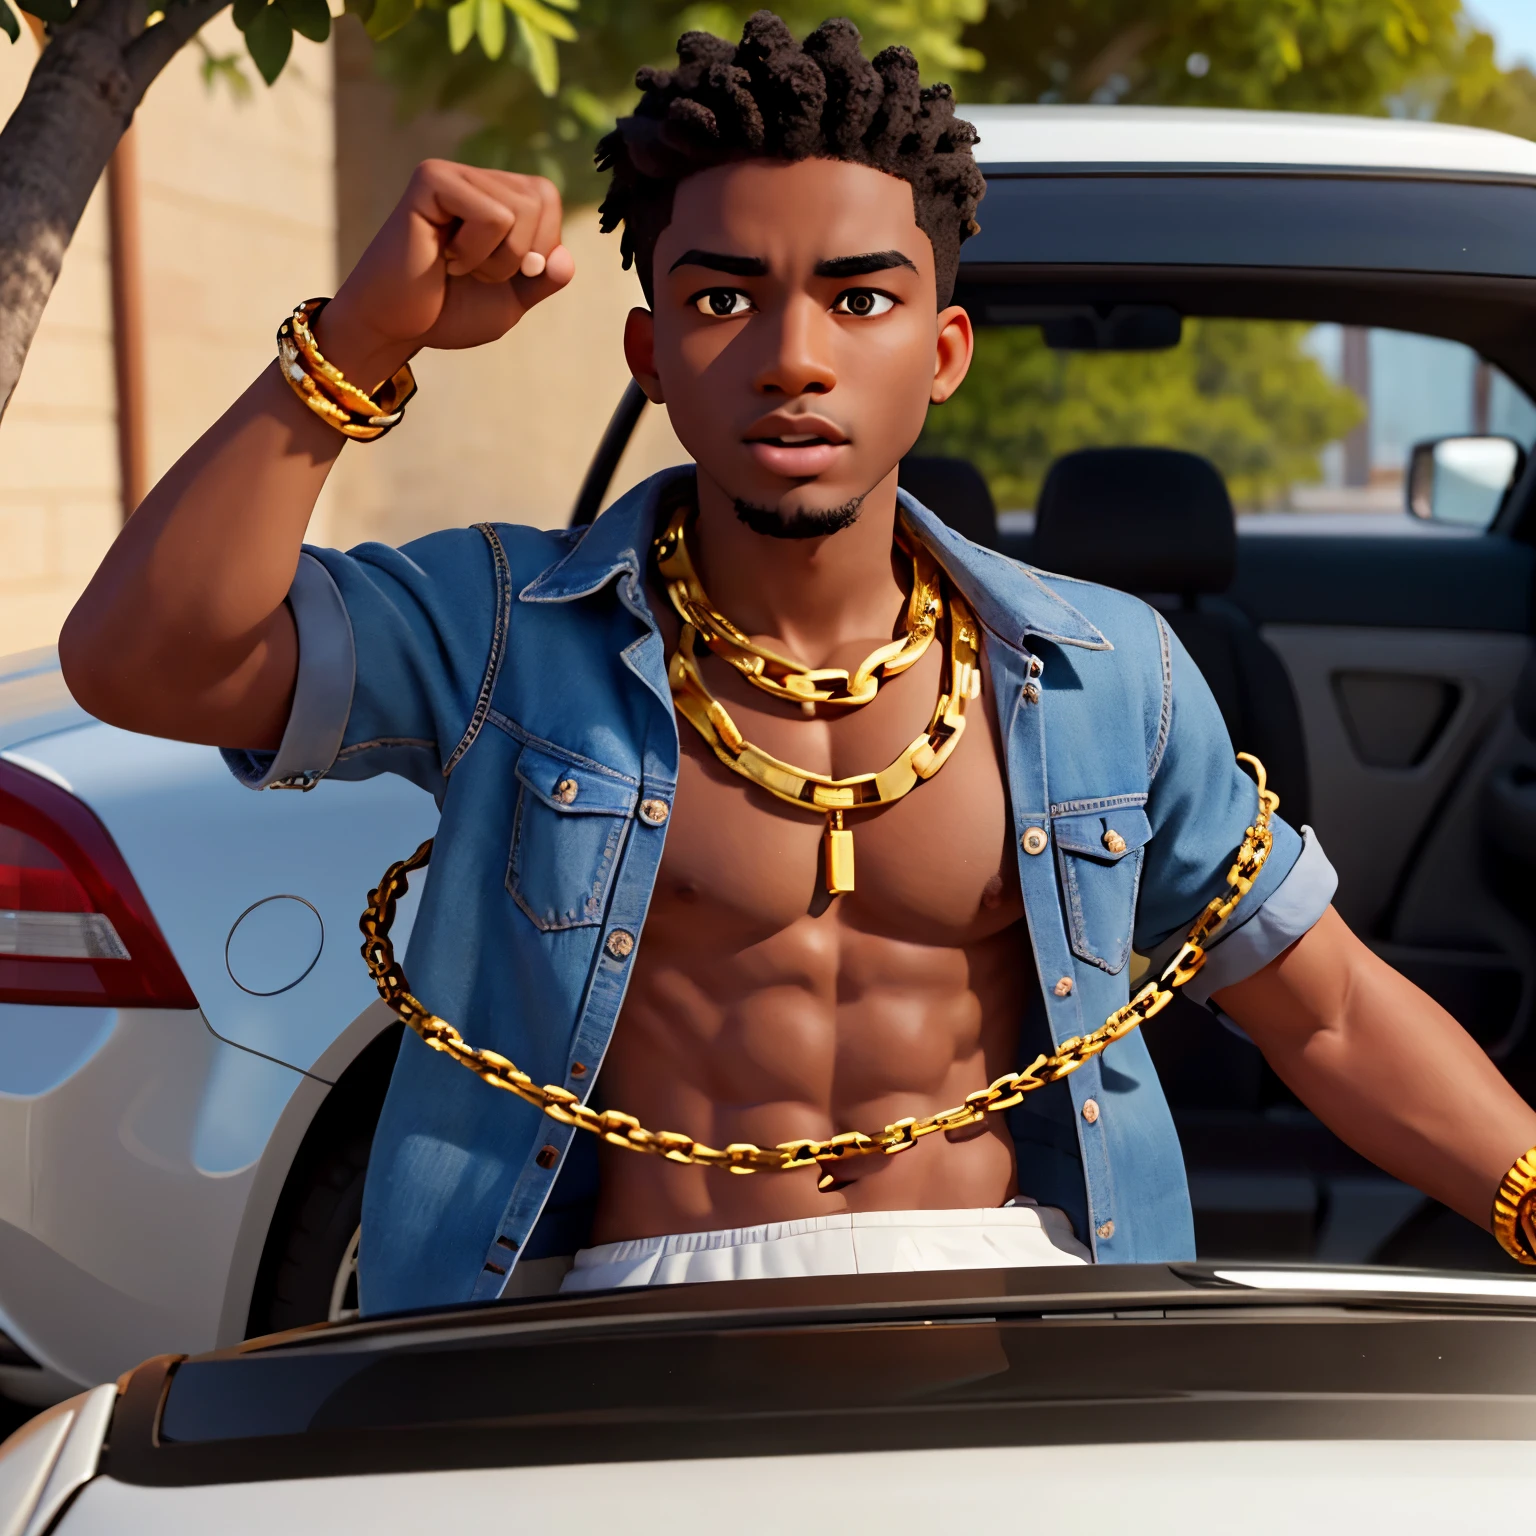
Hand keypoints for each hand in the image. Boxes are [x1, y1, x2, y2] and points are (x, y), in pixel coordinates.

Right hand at [314, 160, 574, 386]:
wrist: (397, 327)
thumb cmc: (449, 311)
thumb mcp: (513, 300)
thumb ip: (544, 278)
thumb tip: (564, 258)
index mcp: (497, 197)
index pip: (548, 200)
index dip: (538, 247)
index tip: (497, 271)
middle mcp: (476, 178)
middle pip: (540, 200)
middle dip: (518, 255)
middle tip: (473, 271)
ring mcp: (452, 174)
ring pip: (519, 209)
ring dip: (496, 259)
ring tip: (456, 264)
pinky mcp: (431, 180)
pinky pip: (492, 216)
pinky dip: (476, 251)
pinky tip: (444, 256)